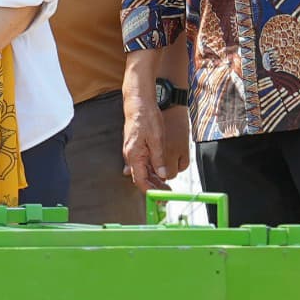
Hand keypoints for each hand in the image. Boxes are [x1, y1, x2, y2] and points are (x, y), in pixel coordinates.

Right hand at [122, 64, 189, 191]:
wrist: (138, 102)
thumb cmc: (146, 117)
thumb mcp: (157, 139)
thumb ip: (159, 159)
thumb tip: (162, 175)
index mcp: (134, 155)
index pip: (140, 181)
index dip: (151, 190)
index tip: (162, 197)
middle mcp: (131, 156)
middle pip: (141, 178)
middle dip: (154, 187)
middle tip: (169, 192)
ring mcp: (133, 151)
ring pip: (143, 171)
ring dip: (154, 179)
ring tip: (167, 184)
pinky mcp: (136, 147)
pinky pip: (143, 163)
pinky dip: (152, 169)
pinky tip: (160, 172)